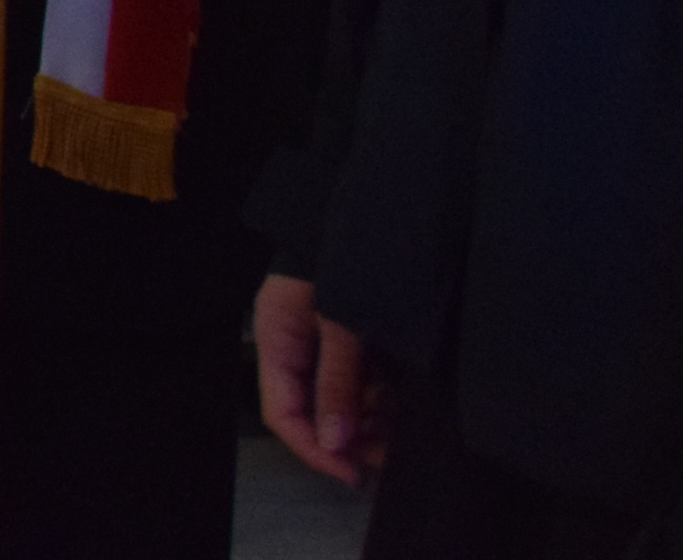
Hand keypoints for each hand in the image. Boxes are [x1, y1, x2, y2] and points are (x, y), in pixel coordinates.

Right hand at [253, 274, 385, 484]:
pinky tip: (404, 403)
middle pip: (314, 410)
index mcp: (277, 340)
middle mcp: (296, 345)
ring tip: (402, 428)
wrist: (371, 210)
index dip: (315, 448)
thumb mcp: (340, 324)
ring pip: (342, 398)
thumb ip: (336, 384)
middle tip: (388, 454)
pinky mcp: (351, 334)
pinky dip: (381, 397)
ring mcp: (324, 340)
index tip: (352, 472)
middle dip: (349, 436)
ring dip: (370, 418)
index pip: (283, 413)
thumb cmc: (340, 258)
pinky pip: (361, 379)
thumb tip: (335, 442)